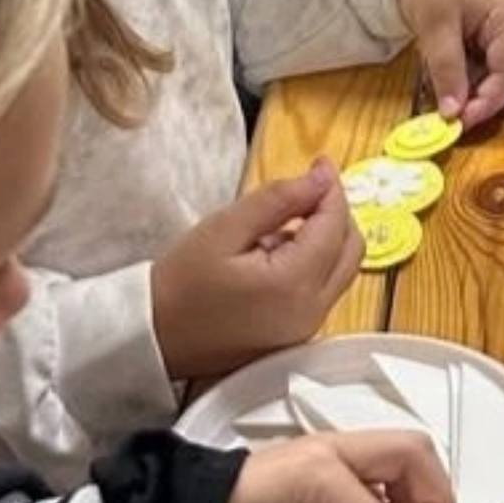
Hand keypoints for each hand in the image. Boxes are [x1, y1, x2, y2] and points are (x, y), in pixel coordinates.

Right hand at [150, 164, 361, 384]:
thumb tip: (320, 178)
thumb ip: (278, 200)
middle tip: (305, 190)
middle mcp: (311, 311)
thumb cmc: (178, 286)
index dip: (331, 188)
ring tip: (274, 227)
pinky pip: (322, 291)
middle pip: (351, 249)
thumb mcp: (224, 229)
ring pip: (341, 270)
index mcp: (294, 284)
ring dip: (325, 239)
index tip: (320, 164)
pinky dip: (313, 264)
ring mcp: (306, 328)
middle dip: (336, 214)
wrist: (152, 338)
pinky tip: (273, 255)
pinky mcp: (296, 336)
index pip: (335, 225)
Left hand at [395, 0, 503, 129]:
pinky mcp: (487, 31)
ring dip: (470, 89)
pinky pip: (482, 63)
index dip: (486, 104)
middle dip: (479, 100)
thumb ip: (447, 71)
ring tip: (444, 97)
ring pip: (493, 74)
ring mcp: (502, 28)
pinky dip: (464, 76)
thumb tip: (453, 110)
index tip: (461, 123)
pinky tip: (445, 80)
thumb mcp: (436, 26)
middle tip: (451, 118)